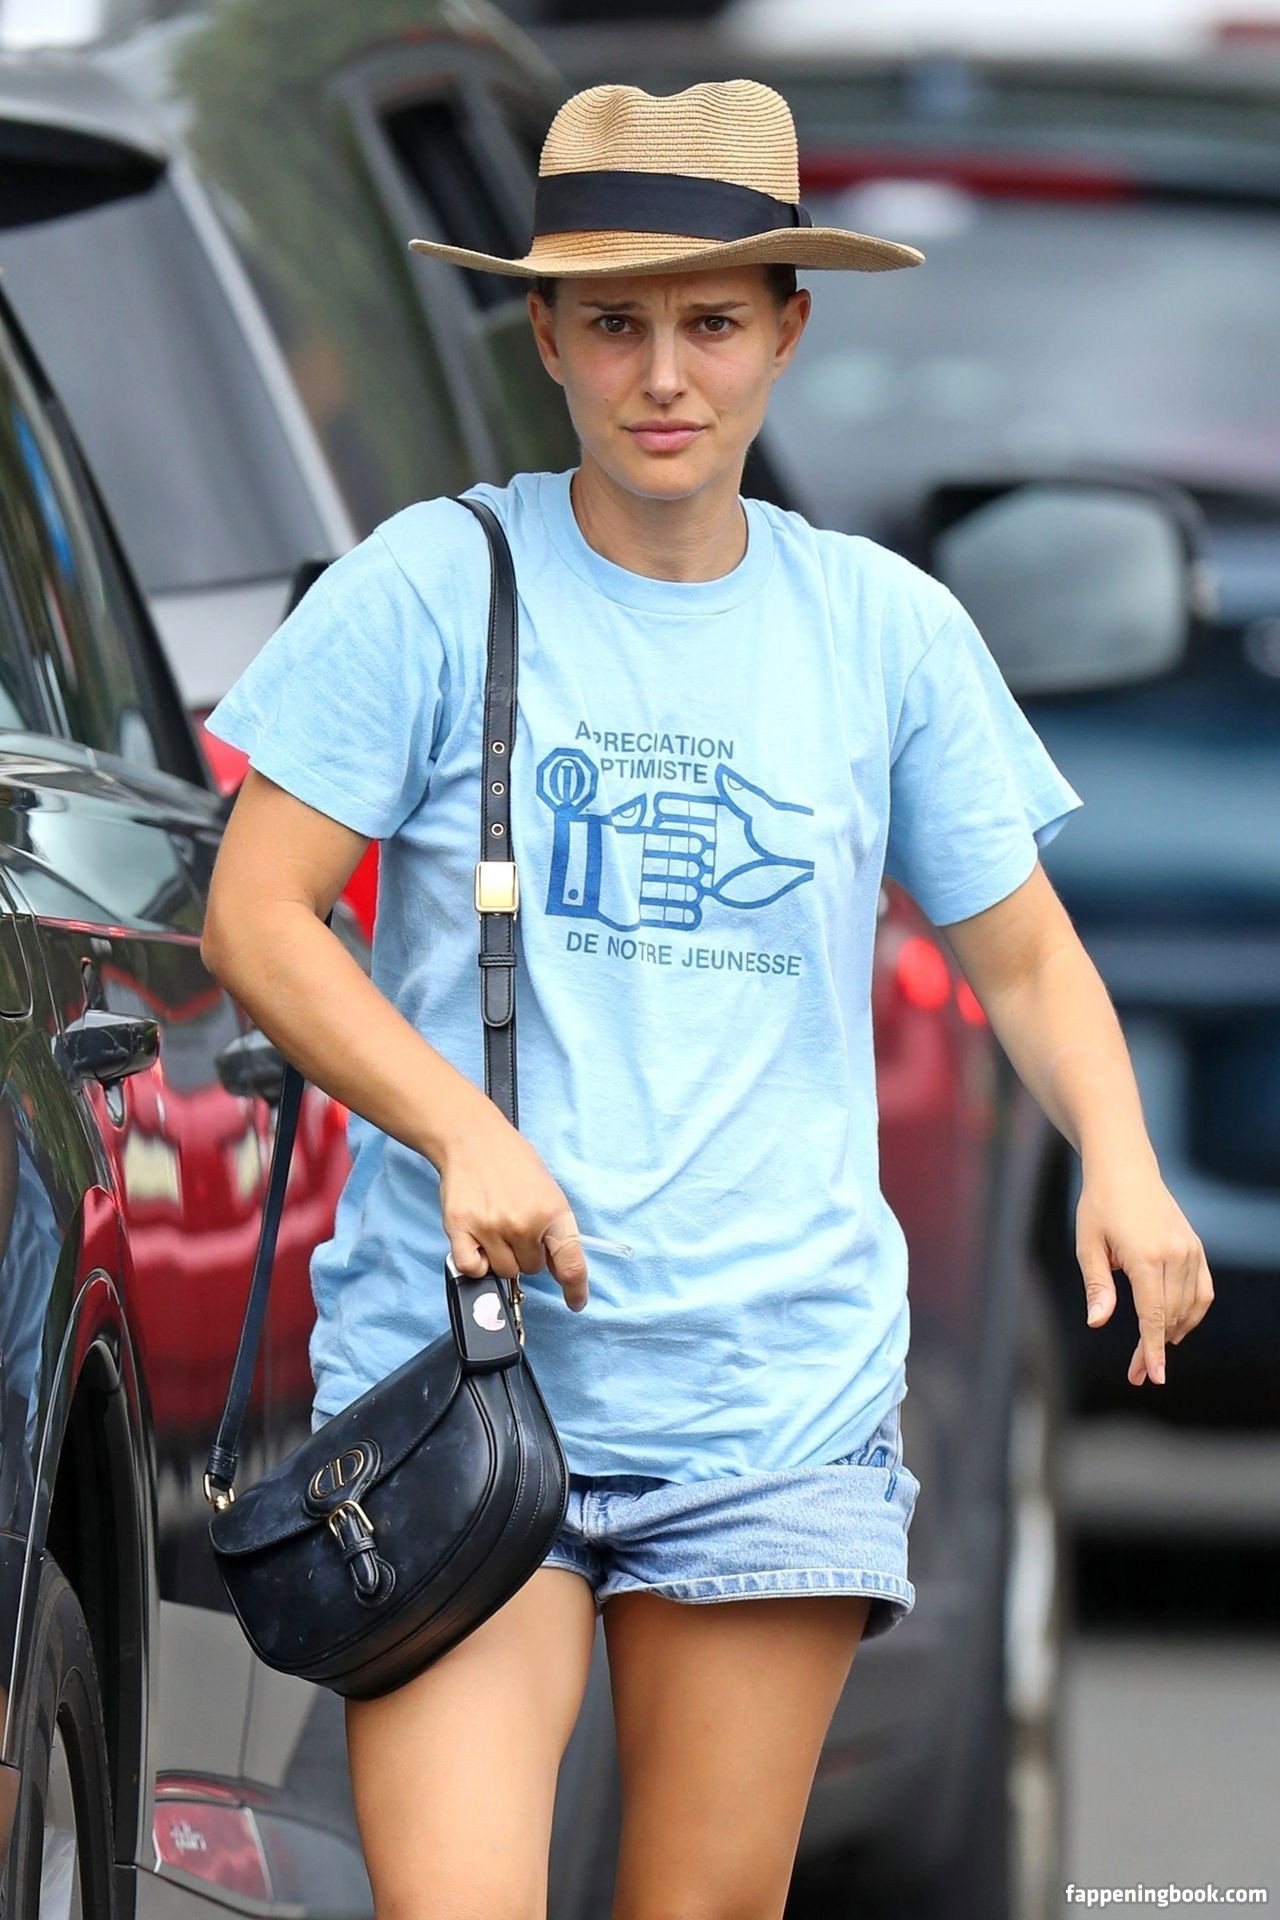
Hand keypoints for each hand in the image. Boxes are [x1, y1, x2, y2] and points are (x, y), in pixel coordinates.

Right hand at [437, 1106, 589, 1312]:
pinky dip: (475, 1262)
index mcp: (553, 1212)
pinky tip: (477, 1241)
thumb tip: (559, 1267)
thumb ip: (554, 1229)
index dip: (575, 1289)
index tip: (576, 1302)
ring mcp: (490, 1228)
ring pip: (503, 1271)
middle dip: (526, 1255)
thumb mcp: (548, 1189)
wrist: (471, 1137)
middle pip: (530, 1270)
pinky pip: (472, 1268)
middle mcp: (523, 1223)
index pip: (571, 1264)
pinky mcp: (460, 1229)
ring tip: (495, 1226)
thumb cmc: (511, 1161)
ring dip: (501, 1257)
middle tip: (515, 1225)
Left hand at [1076, 1152, 1213, 1384]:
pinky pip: (1202, 1292)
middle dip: (1153, 1349)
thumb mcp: (1087, 1245)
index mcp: (1146, 1256)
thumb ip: (1097, 1286)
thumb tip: (1097, 1322)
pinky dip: (1191, 1314)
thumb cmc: (1099, 1207)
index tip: (1154, 1377)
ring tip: (1149, 1353)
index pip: (1153, 1314)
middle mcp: (1175, 1255)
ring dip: (1172, 1335)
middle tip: (1136, 1374)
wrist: (1126, 1170)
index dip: (1152, 1349)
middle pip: (1170, 1317)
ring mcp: (1190, 1251)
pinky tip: (1174, 1328)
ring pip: (1189, 1308)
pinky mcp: (1196, 1248)